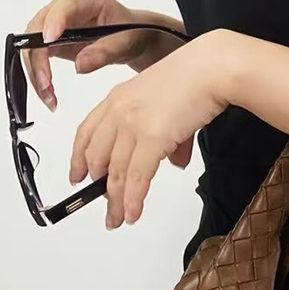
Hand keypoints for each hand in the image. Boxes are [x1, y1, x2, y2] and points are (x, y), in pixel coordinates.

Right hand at [23, 0, 182, 111]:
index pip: (64, 6)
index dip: (53, 23)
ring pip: (33, 44)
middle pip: (38, 28)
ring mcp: (56, 24)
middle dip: (38, 58)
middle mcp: (65, 7)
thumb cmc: (133, 33)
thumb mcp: (126, 43)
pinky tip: (48, 94)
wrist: (135, 38)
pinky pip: (38, 56)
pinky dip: (40, 76)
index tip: (48, 41)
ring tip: (49, 97)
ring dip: (36, 72)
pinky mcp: (54, 41)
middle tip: (46, 84)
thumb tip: (79, 65)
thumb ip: (105, 52)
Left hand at [69, 30, 234, 228]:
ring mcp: (132, 124)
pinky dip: (133, 200)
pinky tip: (132, 215)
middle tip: (106, 208)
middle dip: (99, 188)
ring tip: (118, 220)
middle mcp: (119, 111)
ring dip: (116, 202)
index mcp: (119, 98)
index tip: (77, 175)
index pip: (88, 132)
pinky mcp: (151, 138)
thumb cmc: (197, 80)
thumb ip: (168, 136)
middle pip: (98, 157)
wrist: (211, 69)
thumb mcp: (171, 107)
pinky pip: (136, 178)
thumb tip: (174, 161)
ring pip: (116, 173)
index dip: (80, 157)